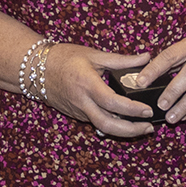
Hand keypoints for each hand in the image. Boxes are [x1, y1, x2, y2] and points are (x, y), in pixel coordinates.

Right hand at [39, 44, 156, 138]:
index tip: (148, 110)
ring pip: (103, 127)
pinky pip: (97, 122)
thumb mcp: (94, 55)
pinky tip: (126, 121)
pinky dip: (113, 124)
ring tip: (142, 128)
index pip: (112, 102)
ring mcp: (78, 111)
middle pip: (107, 124)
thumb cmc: (64, 58)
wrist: (36, 69)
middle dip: (131, 130)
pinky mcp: (77, 115)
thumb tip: (146, 58)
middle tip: (149, 127)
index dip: (132, 109)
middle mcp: (82, 101)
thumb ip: (121, 60)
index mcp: (87, 84)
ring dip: (124, 131)